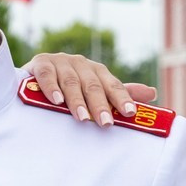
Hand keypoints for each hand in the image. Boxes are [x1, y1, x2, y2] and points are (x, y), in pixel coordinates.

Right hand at [24, 51, 156, 126]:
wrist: (32, 78)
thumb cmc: (68, 88)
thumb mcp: (93, 91)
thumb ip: (119, 94)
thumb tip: (152, 94)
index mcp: (96, 71)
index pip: (113, 85)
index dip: (122, 98)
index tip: (130, 113)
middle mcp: (81, 63)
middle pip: (93, 84)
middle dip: (100, 104)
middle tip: (106, 123)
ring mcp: (60, 62)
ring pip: (71, 80)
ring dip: (76, 100)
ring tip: (82, 117)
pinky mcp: (40, 63)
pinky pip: (47, 74)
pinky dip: (51, 88)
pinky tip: (56, 101)